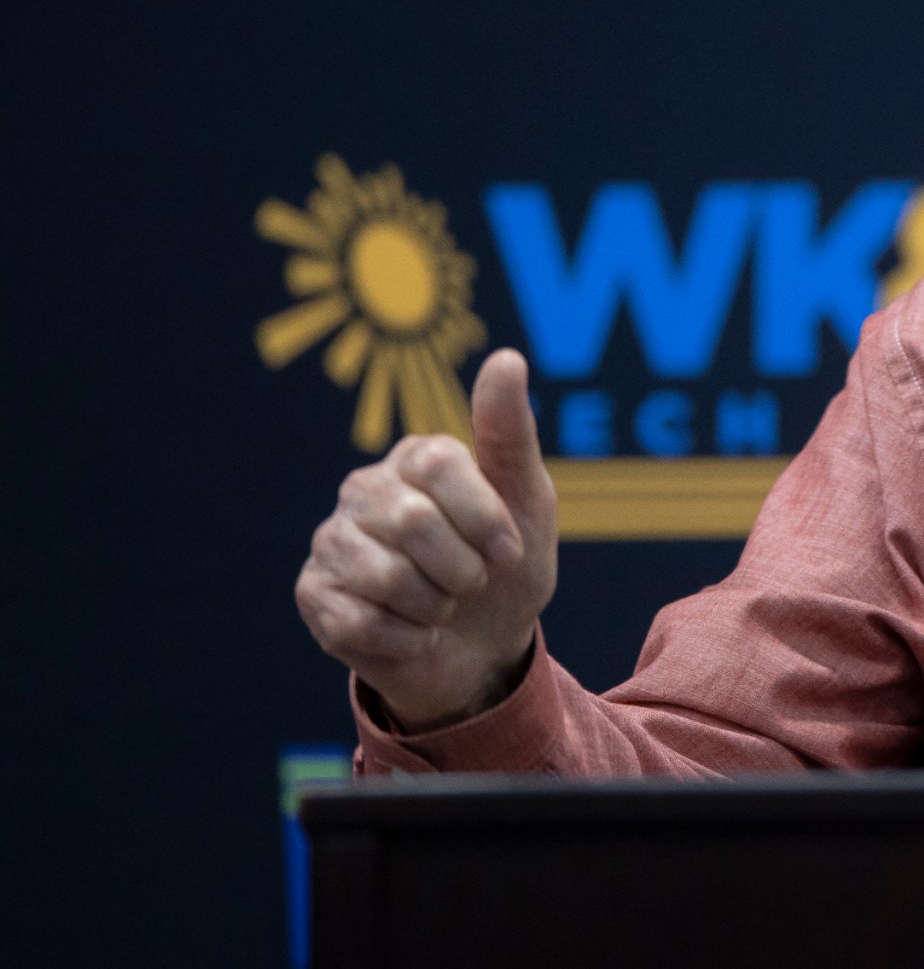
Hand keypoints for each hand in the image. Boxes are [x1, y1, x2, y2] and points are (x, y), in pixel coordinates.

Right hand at [295, 350, 557, 730]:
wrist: (484, 648)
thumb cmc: (506, 568)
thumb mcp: (529, 501)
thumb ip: (511, 432)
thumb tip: (507, 358)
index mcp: (417, 457)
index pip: (440, 464)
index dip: (484, 519)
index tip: (507, 549)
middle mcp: (365, 489)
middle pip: (413, 523)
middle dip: (463, 570)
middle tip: (470, 583)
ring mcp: (332, 540)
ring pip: (385, 577)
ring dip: (434, 607)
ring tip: (440, 604)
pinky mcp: (312, 593)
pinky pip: (361, 621)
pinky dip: (407, 639)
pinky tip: (412, 632)